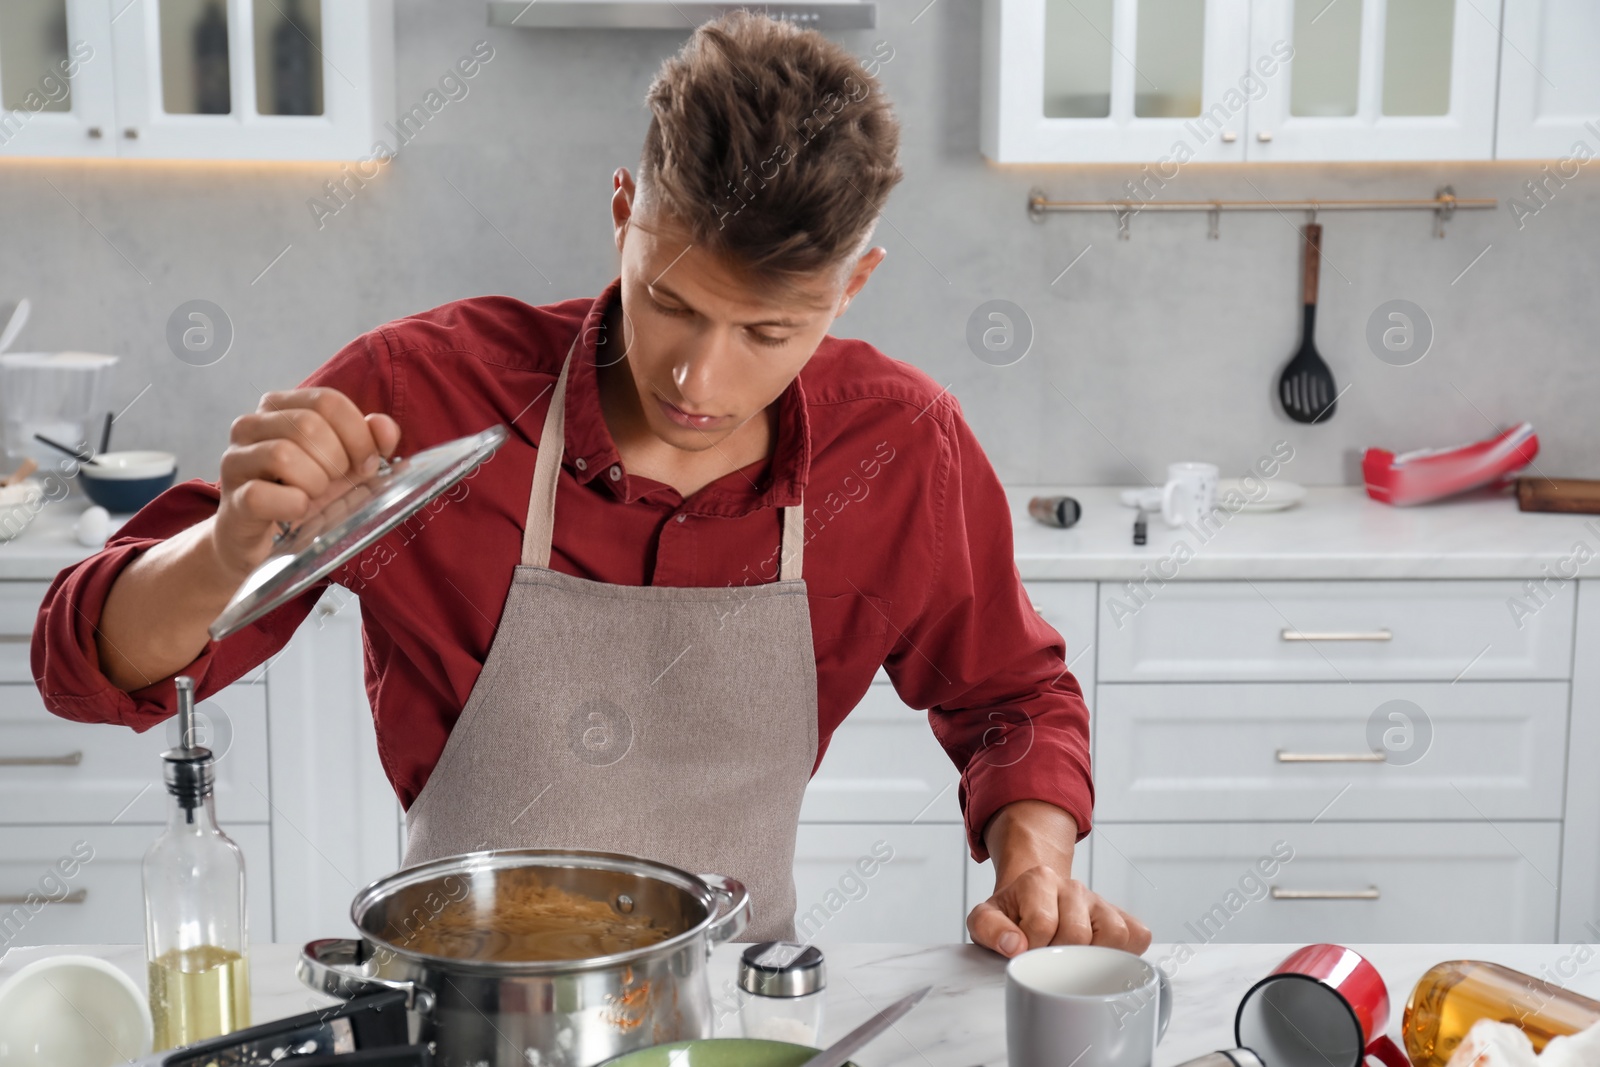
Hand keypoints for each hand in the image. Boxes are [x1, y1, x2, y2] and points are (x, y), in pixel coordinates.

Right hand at [213, 388, 399, 577]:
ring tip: (314, 496)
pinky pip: (261, 494)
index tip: (367, 464)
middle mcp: (251, 426)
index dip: (357, 434)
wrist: (265, 541)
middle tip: (338, 483)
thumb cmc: (304, 494)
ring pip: (283, 454)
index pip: (327, 401)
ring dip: (315, 482)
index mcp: (280, 407)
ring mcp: (236, 461)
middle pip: (308, 424)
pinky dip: (293, 505)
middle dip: (338, 460)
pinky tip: (299, 511)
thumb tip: (384, 428)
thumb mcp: (344, 465)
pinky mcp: (232, 500)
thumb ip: (369, 441)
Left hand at [968, 864, 1150, 956]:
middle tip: (1048, 956)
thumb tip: (1015, 946)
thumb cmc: (1012, 917)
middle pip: (1078, 933)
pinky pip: (1137, 937)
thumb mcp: (985, 919)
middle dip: (1059, 955)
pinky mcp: (1122, 917)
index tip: (1024, 950)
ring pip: (1114, 935)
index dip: (1030, 947)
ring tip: (1073, 959)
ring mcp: (1100, 901)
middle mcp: (1073, 886)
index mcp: (1039, 879)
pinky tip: (1099, 959)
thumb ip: (989, 929)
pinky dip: (1124, 955)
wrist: (1031, 902)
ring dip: (1093, 957)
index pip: (1042, 924)